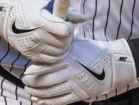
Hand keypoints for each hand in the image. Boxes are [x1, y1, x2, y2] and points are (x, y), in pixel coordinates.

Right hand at [0, 0, 85, 62]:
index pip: (65, 31)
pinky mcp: (29, 54)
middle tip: (65, 32)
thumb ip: (66, 11)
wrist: (5, 17)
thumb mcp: (47, 3)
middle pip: (63, 44)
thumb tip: (83, 18)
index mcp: (40, 20)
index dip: (70, 27)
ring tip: (60, 39)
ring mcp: (32, 47)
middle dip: (69, 38)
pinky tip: (54, 46)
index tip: (67, 24)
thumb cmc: (29, 6)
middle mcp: (35, 35)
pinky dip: (56, 55)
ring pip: (59, 54)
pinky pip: (49, 60)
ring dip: (63, 47)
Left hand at [23, 38, 137, 104]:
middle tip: (25, 83)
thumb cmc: (93, 51)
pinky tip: (40, 100)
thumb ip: (62, 43)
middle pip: (45, 80)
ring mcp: (76, 83)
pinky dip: (48, 102)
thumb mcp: (78, 42)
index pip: (45, 66)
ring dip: (38, 93)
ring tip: (30, 92)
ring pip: (51, 92)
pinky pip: (61, 100)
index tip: (27, 72)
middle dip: (32, 83)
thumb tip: (45, 40)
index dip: (33, 71)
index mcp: (69, 57)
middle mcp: (71, 71)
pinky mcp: (81, 93)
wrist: (113, 64)